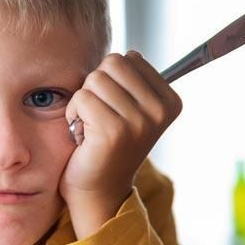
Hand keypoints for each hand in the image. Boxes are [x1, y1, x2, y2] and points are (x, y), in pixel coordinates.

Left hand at [59, 52, 182, 238]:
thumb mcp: (130, 109)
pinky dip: (74, 114)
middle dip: (96, 86)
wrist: (98, 191)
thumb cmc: (107, 145)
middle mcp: (160, 111)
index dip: (112, 81)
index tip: (116, 110)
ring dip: (84, 101)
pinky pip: (81, 98)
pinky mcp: (114, 131)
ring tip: (92, 127)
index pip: (130, 57)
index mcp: (170, 101)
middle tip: (99, 117)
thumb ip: (134, 81)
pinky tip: (83, 136)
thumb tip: (132, 53)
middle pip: (112, 63)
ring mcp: (140, 121)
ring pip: (94, 79)